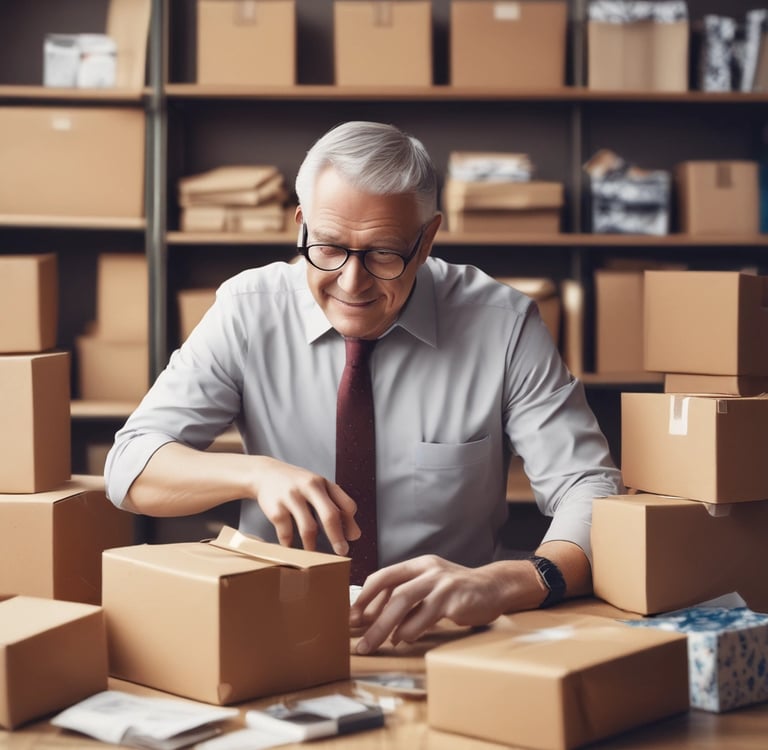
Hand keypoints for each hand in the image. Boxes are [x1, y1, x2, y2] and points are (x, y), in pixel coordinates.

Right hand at [250, 456, 360, 555]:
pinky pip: (286, 534)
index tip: (351, 538)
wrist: (264, 473)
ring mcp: (291, 497)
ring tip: (315, 556)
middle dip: (337, 538)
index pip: (346, 504)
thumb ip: (338, 507)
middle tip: (342, 552)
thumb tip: (355, 535)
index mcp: (323, 483)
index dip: (351, 523)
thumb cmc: (297, 485)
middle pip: (330, 515)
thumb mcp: (319, 488)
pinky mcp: (275, 509)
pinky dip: (291, 545)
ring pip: (308, 528)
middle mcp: (309, 487)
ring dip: (313, 547)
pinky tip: (292, 549)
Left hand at [349, 555, 539, 654]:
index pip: (383, 577)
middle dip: (371, 619)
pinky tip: (403, 640)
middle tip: (358, 641)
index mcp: (419, 565)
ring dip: (385, 627)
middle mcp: (428, 570)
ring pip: (404, 603)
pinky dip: (411, 631)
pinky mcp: (454, 599)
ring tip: (373, 644)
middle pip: (392, 593)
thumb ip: (408, 600)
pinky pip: (426, 617)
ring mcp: (442, 583)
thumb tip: (379, 624)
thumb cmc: (457, 591)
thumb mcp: (430, 588)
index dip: (364, 597)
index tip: (351, 618)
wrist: (495, 588)